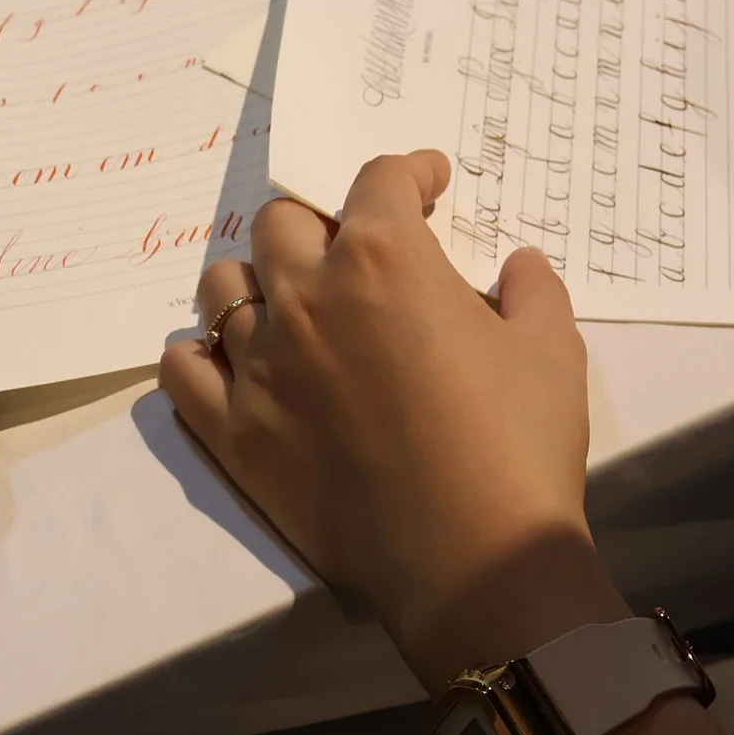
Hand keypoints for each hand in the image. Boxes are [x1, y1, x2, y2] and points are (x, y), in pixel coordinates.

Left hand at [160, 152, 627, 686]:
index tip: (426, 185)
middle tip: (356, 253)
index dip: (408, 174)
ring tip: (289, 305)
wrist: (474, 560)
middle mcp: (307, 295)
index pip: (379, 181)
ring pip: (222, 287)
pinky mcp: (232, 433)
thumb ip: (529, 289)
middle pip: (284, 222)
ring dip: (257, 282)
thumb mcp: (551, 348)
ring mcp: (259, 364)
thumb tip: (516, 263)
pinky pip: (182, 371)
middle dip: (324, 222)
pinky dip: (201, 356)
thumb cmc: (519, 444)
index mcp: (385, 259)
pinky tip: (232, 362)